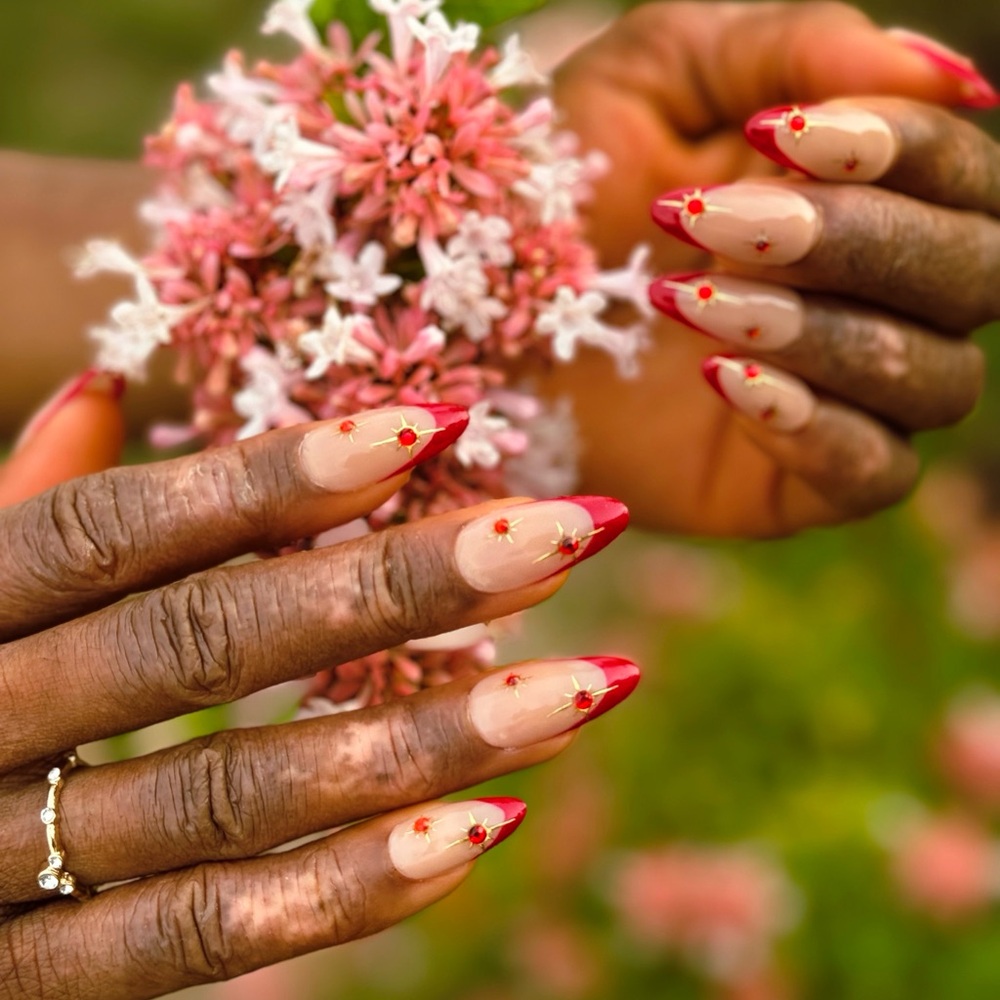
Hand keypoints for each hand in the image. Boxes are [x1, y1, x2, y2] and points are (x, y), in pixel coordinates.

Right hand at [0, 397, 634, 998]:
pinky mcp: (41, 982)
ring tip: (591, 682)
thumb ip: (25, 504)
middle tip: (578, 527)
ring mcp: (2, 870)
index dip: (275, 475)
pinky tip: (496, 823)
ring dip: (430, 738)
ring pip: (237, 795)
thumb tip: (105, 384)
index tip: (440, 422)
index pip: (119, 526)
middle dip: (401, 584)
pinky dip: (354, 889)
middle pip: (206, 644)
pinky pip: (209, 933)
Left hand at [545, 1, 996, 535]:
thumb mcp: (652, 78)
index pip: (959, 169)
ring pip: (936, 377)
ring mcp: (838, 396)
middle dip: (855, 242)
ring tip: (694, 301)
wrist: (475, 315)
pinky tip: (723, 380)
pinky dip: (818, 427)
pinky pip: (873, 472)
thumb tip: (942, 74)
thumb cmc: (561, 186)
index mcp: (857, 190)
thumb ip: (787, 48)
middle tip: (716, 226)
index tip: (780, 137)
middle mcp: (871, 295)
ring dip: (825, 334)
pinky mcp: (790, 482)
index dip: (903, 148)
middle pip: (971, 274)